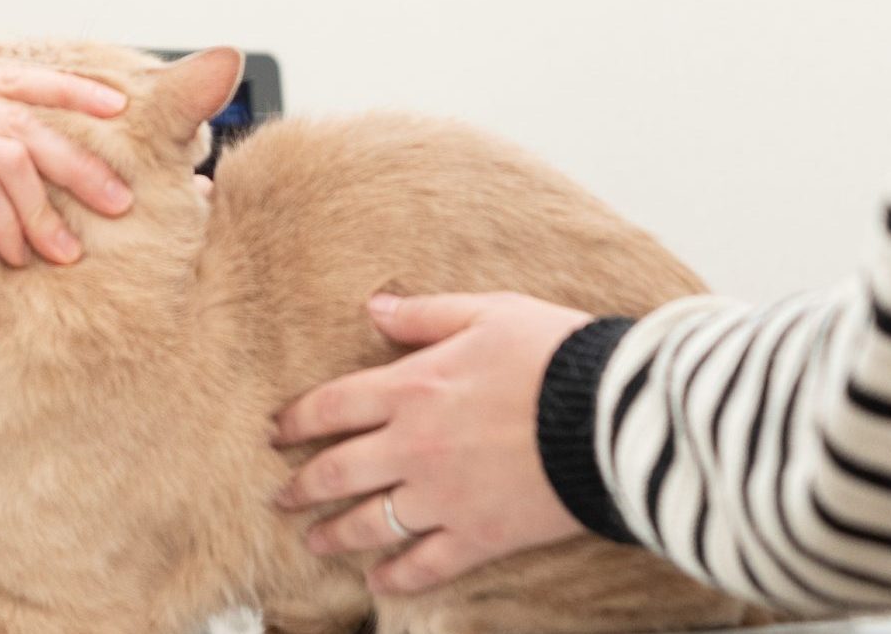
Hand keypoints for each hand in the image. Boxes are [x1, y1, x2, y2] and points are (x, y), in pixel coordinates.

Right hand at [0, 62, 134, 298]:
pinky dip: (9, 225)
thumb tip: (24, 162)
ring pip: (8, 156)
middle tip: (119, 200)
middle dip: (79, 161)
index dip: (70, 87)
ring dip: (45, 209)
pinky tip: (15, 255)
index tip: (119, 107)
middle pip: (21, 117)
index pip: (10, 75)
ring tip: (62, 250)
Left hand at [272, 292, 594, 593]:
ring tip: (313, 541)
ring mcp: (442, 496)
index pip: (332, 406)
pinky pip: (424, 564)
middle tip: (281, 497)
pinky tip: (377, 582)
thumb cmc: (556, 355)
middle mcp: (413, 446)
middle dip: (303, 485)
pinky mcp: (478, 535)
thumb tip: (375, 307)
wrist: (613, 416)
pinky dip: (396, 578)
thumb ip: (426, 315)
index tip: (277, 433)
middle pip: (338, 471)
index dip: (297, 421)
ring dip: (334, 534)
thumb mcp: (488, 313)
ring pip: (370, 522)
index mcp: (411, 387)